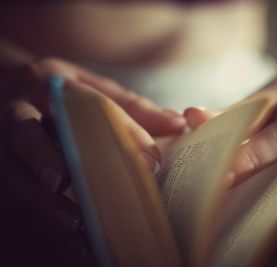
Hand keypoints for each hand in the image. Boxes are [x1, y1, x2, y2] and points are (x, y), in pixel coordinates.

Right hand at [0, 57, 185, 263]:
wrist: (6, 85)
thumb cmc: (59, 90)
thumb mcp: (93, 87)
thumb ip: (133, 106)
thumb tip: (177, 123)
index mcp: (51, 81)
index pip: (87, 105)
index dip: (120, 132)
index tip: (150, 162)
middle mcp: (19, 107)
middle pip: (28, 133)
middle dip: (52, 159)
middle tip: (76, 185)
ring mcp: (1, 139)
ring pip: (14, 170)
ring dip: (44, 200)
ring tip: (77, 223)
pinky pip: (15, 190)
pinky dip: (43, 212)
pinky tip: (71, 231)